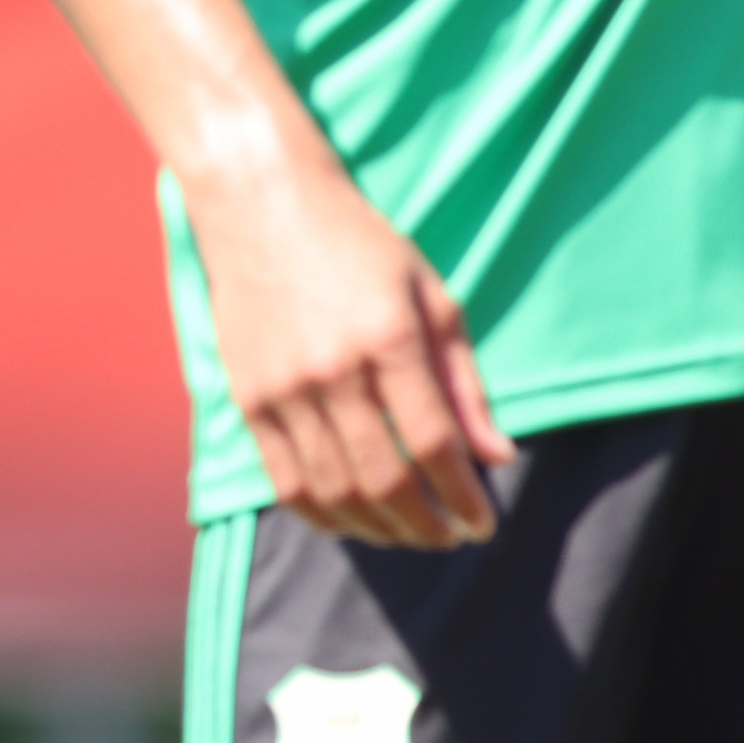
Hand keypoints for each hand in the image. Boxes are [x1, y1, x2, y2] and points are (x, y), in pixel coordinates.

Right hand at [191, 155, 510, 547]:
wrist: (260, 204)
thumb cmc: (357, 244)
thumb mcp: (431, 296)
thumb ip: (465, 381)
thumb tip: (497, 456)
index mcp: (388, 339)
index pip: (434, 446)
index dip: (463, 497)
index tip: (483, 524)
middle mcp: (332, 371)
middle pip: (384, 481)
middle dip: (426, 525)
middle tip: (450, 538)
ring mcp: (282, 388)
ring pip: (334, 490)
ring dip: (378, 528)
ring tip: (407, 535)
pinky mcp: (246, 398)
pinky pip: (282, 480)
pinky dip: (320, 514)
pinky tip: (350, 522)